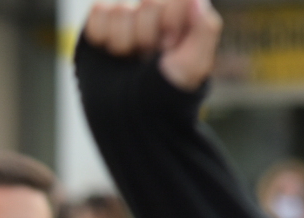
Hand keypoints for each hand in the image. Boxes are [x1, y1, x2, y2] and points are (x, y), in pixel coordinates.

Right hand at [85, 0, 223, 91]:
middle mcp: (155, 12)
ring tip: (127, 59)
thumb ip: (205, 30)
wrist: (123, 119)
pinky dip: (101, 35)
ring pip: (120, 8)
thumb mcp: (192, 67)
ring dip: (121, 41)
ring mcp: (126, 16)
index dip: (170, 22)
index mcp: (181, 17)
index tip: (168, 47)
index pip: (175, 0)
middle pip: (148, 2)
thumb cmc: (163, 95)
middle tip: (146, 59)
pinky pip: (98, 11)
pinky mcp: (100, 22)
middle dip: (145, 36)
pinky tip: (109, 53)